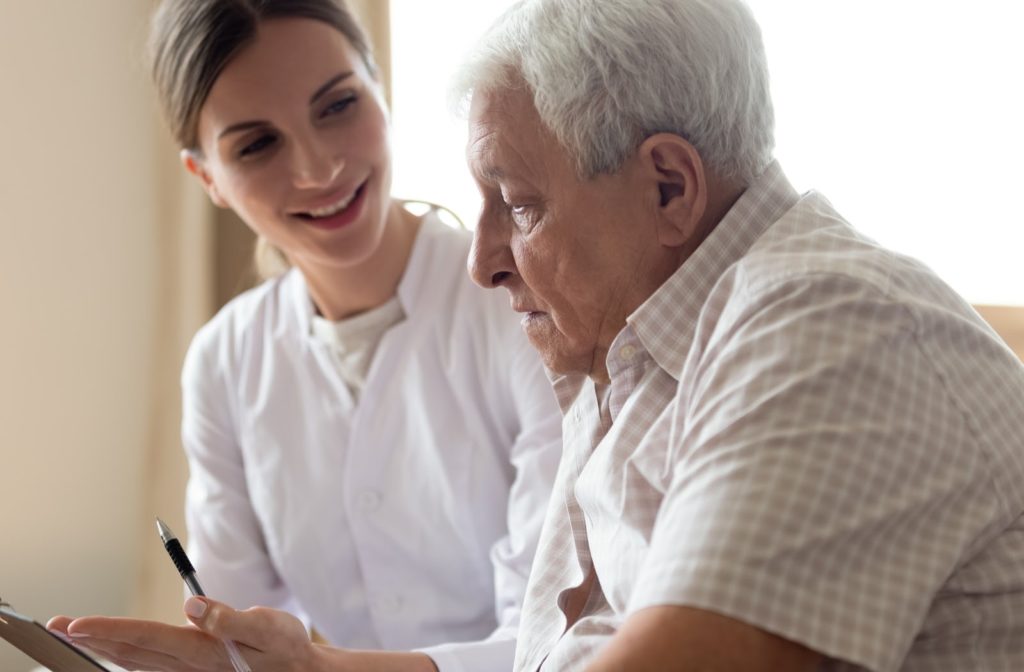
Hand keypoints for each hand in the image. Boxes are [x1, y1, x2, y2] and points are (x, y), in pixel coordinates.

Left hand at [47, 596, 322, 671]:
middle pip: (130, 651)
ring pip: (135, 661)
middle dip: (93, 638)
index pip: (145, 636)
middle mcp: (189, 667)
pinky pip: (149, 666)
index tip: (76, 623)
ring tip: (77, 635)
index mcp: (202, 652)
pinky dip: (126, 656)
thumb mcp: (268, 626)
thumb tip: (192, 605)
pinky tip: (118, 651)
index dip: (109, 628)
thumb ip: (229, 618)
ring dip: (103, 647)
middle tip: (57, 625)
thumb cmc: (287, 648)